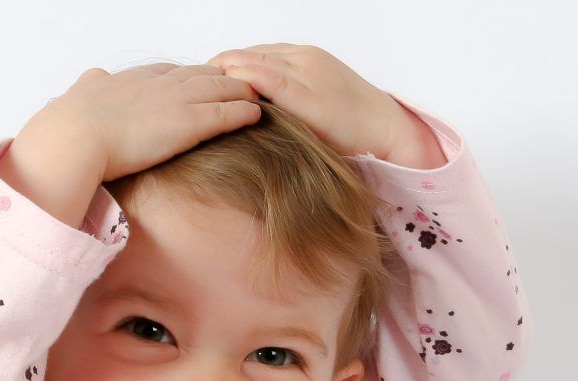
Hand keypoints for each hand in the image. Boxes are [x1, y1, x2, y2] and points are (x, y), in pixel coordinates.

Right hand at [37, 63, 262, 180]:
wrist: (76, 136)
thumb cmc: (71, 125)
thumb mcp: (79, 95)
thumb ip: (91, 86)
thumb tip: (91, 78)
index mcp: (133, 79)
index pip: (169, 72)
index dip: (188, 76)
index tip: (199, 80)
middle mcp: (159, 84)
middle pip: (200, 75)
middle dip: (221, 79)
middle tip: (239, 84)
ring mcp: (177, 101)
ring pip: (219, 89)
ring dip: (240, 91)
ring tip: (256, 95)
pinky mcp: (189, 123)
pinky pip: (226, 114)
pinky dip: (243, 111)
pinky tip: (257, 113)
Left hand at [205, 43, 420, 159]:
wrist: (387, 131)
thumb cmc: (351, 127)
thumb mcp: (312, 106)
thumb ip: (284, 101)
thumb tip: (250, 113)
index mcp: (303, 58)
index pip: (253, 54)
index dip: (225, 64)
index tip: (201, 79)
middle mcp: (303, 58)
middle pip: (248, 54)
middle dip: (217, 68)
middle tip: (190, 84)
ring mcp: (307, 72)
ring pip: (254, 62)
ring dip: (223, 72)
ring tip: (197, 88)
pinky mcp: (309, 93)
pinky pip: (270, 79)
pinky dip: (245, 80)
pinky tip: (226, 87)